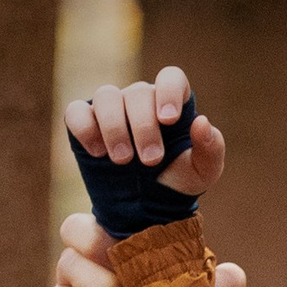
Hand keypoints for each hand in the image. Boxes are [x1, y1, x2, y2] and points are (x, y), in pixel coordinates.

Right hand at [62, 65, 225, 199]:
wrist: (147, 210)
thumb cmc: (177, 183)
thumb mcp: (202, 173)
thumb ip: (210, 149)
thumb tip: (202, 122)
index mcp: (170, 102)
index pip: (170, 77)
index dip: (168, 92)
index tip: (168, 120)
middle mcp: (139, 99)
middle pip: (137, 93)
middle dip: (143, 127)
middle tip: (150, 161)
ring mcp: (111, 109)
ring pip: (106, 96)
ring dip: (114, 127)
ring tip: (123, 161)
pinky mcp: (85, 124)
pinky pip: (76, 112)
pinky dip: (84, 128)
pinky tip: (97, 152)